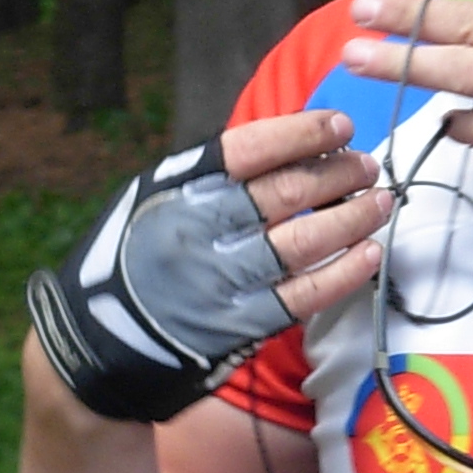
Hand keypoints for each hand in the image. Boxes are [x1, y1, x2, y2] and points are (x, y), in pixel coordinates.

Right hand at [26, 109, 391, 421]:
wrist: (93, 346)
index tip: (339, 125)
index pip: (248, 149)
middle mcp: (197, 231)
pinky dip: (343, 274)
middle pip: (285, 192)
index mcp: (174, 191)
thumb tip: (284, 146)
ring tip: (379, 202)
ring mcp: (220, 281)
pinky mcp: (238, 325)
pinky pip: (304, 296)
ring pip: (303, 242)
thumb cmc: (127, 260)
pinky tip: (369, 254)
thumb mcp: (146, 200)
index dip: (301, 132)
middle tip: (366, 165)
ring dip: (350, 218)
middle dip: (337, 173)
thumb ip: (203, 175)